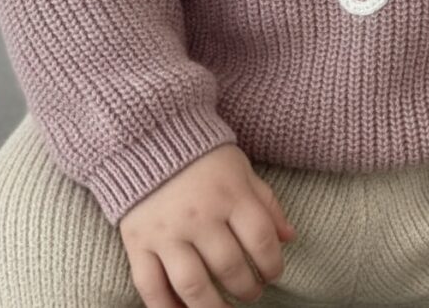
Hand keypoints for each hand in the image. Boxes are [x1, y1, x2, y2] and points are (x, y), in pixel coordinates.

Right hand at [119, 142, 296, 307]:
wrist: (149, 136)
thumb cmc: (202, 156)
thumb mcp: (240, 169)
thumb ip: (265, 202)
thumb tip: (290, 237)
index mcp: (230, 194)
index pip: (262, 240)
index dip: (273, 264)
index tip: (273, 272)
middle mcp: (199, 215)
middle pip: (230, 267)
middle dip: (247, 288)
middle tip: (251, 292)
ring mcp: (167, 231)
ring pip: (193, 286)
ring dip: (213, 307)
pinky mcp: (138, 242)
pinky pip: (151, 287)